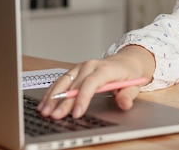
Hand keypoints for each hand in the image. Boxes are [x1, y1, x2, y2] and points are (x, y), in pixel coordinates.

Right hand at [37, 45, 154, 118]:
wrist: (127, 61)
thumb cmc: (129, 73)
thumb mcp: (134, 85)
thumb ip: (128, 95)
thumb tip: (124, 104)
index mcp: (106, 69)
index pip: (91, 83)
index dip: (83, 98)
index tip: (76, 113)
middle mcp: (91, 65)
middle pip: (75, 85)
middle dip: (63, 102)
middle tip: (56, 116)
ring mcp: (81, 67)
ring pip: (64, 81)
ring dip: (53, 96)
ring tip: (44, 110)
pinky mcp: (75, 70)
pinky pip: (62, 81)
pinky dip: (52, 92)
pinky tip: (45, 102)